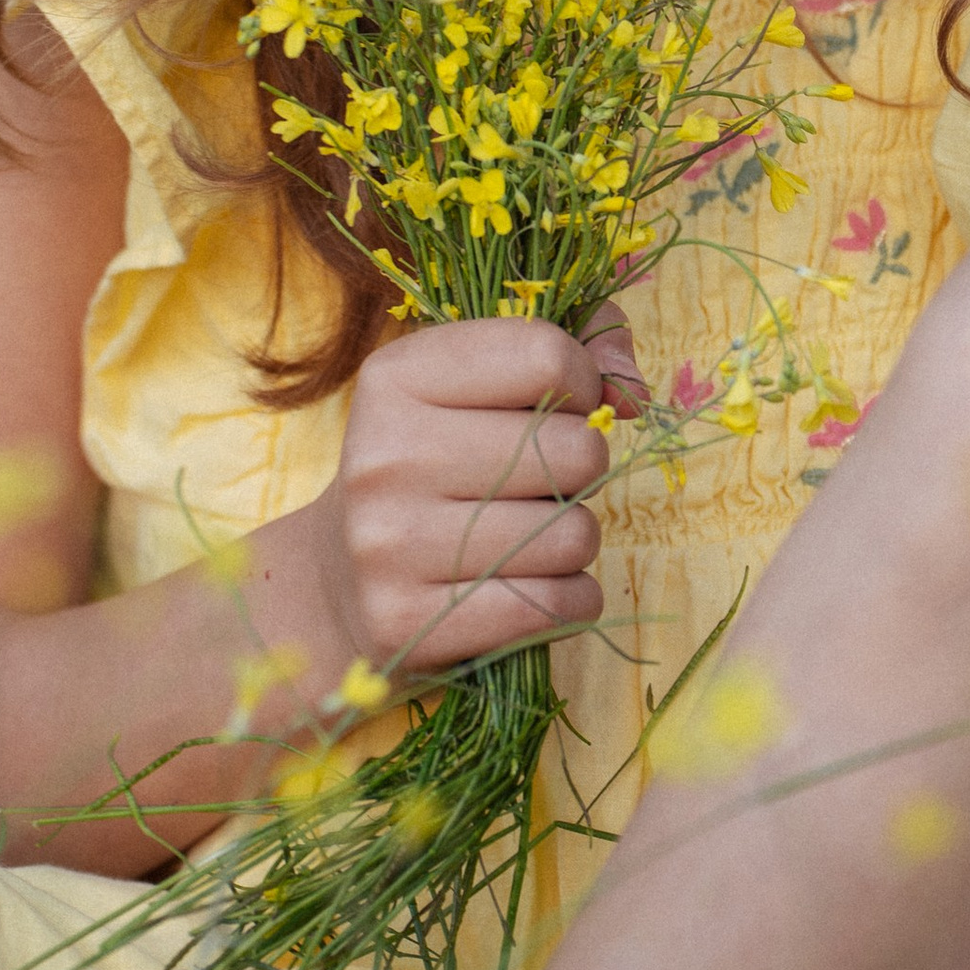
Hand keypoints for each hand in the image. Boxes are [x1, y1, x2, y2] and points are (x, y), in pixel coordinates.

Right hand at [308, 312, 632, 679]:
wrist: (334, 585)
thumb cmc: (432, 468)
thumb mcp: (472, 384)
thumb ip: (572, 347)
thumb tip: (635, 393)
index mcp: (395, 377)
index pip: (546, 356)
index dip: (581, 384)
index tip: (557, 408)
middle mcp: (384, 456)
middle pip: (575, 451)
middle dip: (580, 471)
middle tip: (537, 484)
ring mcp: (388, 545)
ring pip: (573, 535)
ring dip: (574, 540)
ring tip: (527, 537)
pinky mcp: (408, 623)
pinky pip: (556, 605)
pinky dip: (570, 599)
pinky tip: (530, 586)